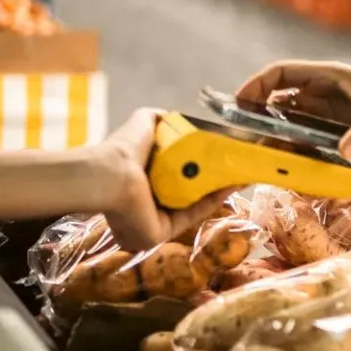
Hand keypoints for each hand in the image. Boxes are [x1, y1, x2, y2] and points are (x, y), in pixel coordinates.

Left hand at [92, 109, 229, 249]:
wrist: (111, 175)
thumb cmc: (123, 149)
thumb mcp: (143, 124)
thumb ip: (159, 120)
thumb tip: (175, 116)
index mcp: (140, 184)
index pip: (174, 178)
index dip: (199, 168)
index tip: (221, 158)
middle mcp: (145, 207)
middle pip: (187, 194)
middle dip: (213, 181)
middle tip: (235, 169)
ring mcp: (152, 224)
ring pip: (192, 207)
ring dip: (217, 192)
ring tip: (240, 177)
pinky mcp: (160, 234)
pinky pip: (190, 217)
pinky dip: (211, 203)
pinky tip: (228, 187)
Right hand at [237, 60, 350, 157]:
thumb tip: (345, 150)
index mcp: (328, 75)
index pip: (281, 72)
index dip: (256, 85)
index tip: (238, 103)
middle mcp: (322, 90)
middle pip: (279, 100)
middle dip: (261, 118)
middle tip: (247, 141)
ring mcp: (327, 109)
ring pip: (290, 120)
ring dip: (277, 136)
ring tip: (265, 156)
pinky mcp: (334, 126)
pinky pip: (306, 135)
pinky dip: (295, 146)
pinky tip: (290, 162)